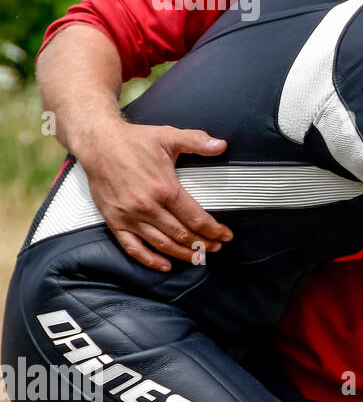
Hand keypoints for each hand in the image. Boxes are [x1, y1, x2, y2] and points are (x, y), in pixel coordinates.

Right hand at [74, 117, 232, 270]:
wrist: (97, 143)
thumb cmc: (134, 140)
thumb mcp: (169, 136)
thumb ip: (197, 141)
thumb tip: (221, 144)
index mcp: (165, 188)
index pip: (195, 218)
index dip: (213, 230)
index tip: (226, 235)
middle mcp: (148, 207)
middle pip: (181, 234)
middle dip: (202, 244)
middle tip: (216, 248)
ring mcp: (130, 216)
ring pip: (162, 244)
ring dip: (183, 254)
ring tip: (198, 258)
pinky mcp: (114, 221)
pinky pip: (132, 247)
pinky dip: (149, 260)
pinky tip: (164, 265)